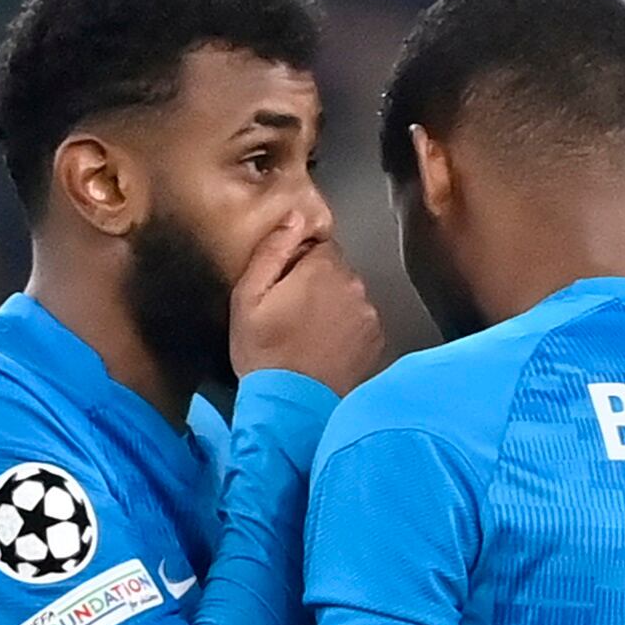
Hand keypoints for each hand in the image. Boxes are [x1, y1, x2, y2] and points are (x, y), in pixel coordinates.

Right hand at [231, 212, 383, 395]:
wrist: (292, 407)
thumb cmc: (263, 352)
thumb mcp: (248, 296)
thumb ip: (272, 249)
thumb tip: (295, 217)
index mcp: (323, 267)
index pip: (319, 246)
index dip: (299, 265)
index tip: (284, 289)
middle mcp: (355, 285)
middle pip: (337, 270)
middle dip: (318, 284)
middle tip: (292, 316)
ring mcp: (369, 314)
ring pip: (350, 296)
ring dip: (335, 307)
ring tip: (308, 336)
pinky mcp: (376, 340)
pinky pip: (361, 322)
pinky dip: (347, 330)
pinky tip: (326, 349)